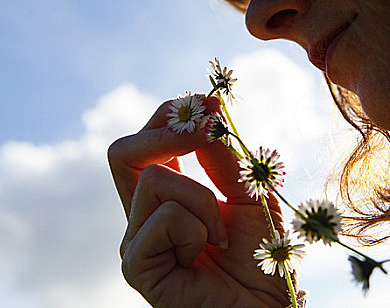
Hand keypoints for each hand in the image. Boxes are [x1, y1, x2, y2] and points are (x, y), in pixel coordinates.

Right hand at [108, 96, 288, 307]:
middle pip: (123, 152)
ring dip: (203, 199)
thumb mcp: (247, 192)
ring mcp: (136, 239)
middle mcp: (144, 213)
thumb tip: (204, 111)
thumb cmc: (258, 254)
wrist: (266, 305)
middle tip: (207, 132)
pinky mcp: (136, 264)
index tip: (209, 102)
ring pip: (154, 179)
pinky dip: (197, 228)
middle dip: (167, 133)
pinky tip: (204, 253)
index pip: (147, 141)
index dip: (170, 115)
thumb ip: (223, 156)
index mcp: (167, 194)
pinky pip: (164, 217)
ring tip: (220, 233)